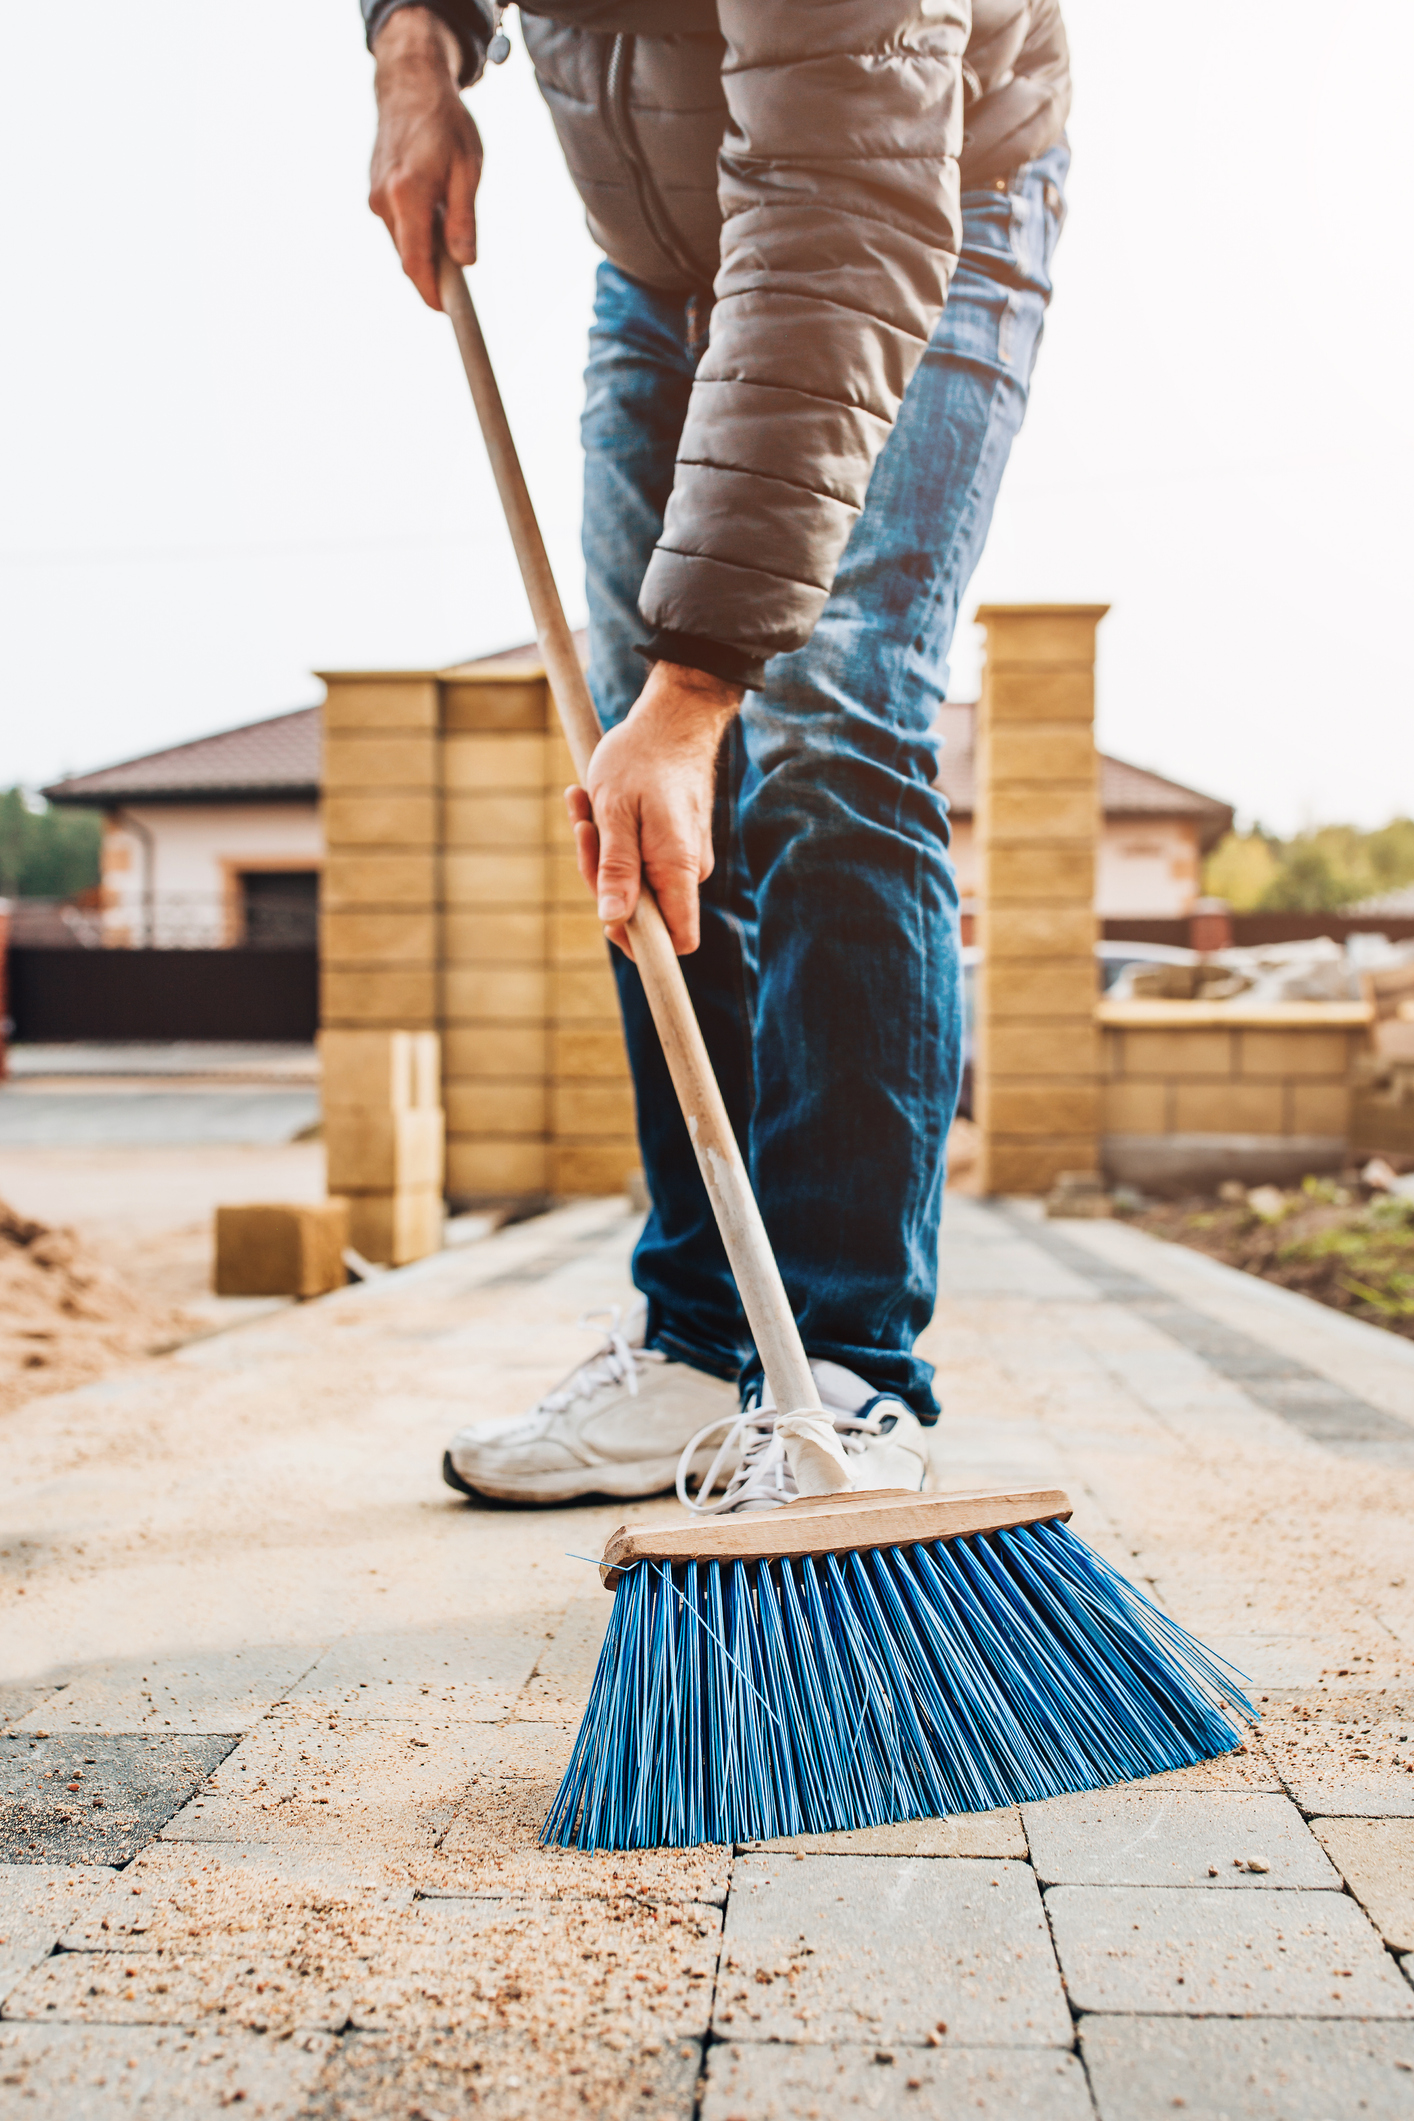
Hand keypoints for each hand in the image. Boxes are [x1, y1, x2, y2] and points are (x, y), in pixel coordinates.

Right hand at [369, 7, 480, 308]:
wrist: (409, 84)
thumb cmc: (446, 122)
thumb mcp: (468, 169)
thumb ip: (464, 218)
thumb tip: (465, 262)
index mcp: (408, 195)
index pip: (417, 264)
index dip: (432, 294)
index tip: (448, 313)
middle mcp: (384, 201)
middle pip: (410, 259)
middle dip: (435, 273)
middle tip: (463, 275)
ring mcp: (375, 198)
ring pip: (404, 244)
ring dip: (428, 247)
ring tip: (451, 220)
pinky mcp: (374, 194)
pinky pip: (399, 226)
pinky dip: (418, 230)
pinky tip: (435, 207)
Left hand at [567, 664, 743, 956]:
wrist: (673, 717)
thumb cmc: (643, 757)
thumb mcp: (616, 813)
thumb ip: (617, 870)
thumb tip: (614, 920)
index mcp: (679, 868)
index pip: (676, 940)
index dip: (642, 943)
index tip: (607, 922)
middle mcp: (687, 870)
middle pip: (641, 909)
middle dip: (599, 876)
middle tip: (582, 826)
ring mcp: (681, 857)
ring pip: (631, 880)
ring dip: (599, 849)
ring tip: (584, 801)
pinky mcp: (671, 843)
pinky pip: (635, 857)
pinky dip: (610, 836)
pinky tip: (593, 801)